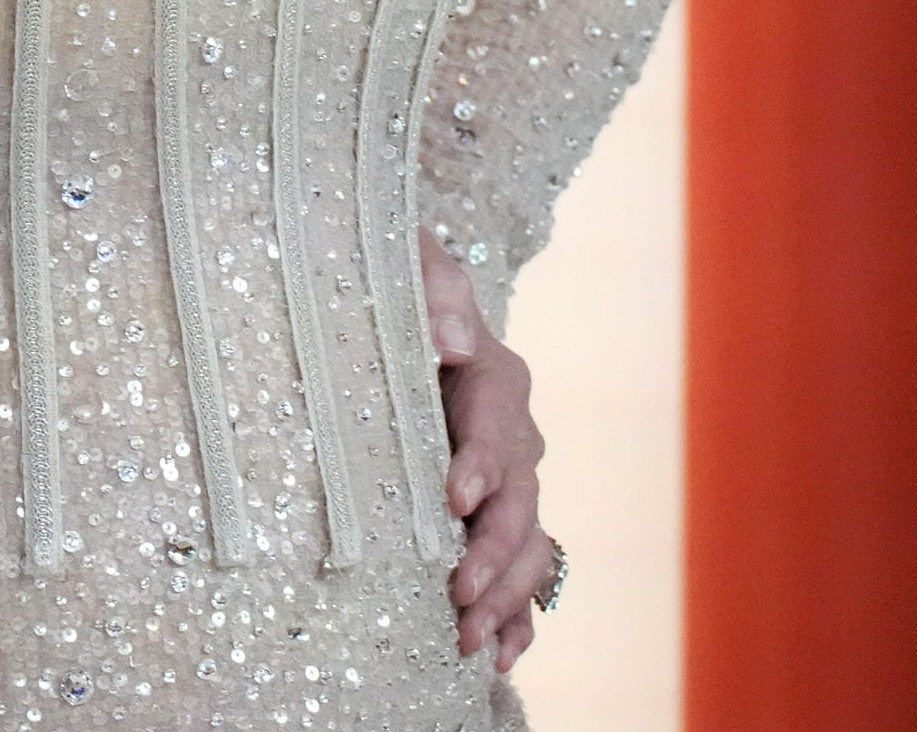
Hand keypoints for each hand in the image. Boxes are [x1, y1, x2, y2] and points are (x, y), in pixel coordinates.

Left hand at [424, 232, 550, 672]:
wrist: (394, 313)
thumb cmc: (389, 282)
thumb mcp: (402, 261)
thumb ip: (433, 286)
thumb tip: (453, 343)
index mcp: (495, 378)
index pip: (496, 424)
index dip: (480, 463)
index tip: (452, 497)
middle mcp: (515, 437)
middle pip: (519, 500)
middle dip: (491, 551)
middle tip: (457, 591)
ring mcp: (511, 484)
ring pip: (527, 547)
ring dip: (504, 596)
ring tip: (468, 640)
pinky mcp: (496, 518)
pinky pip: (522, 574)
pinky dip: (516, 617)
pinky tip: (498, 657)